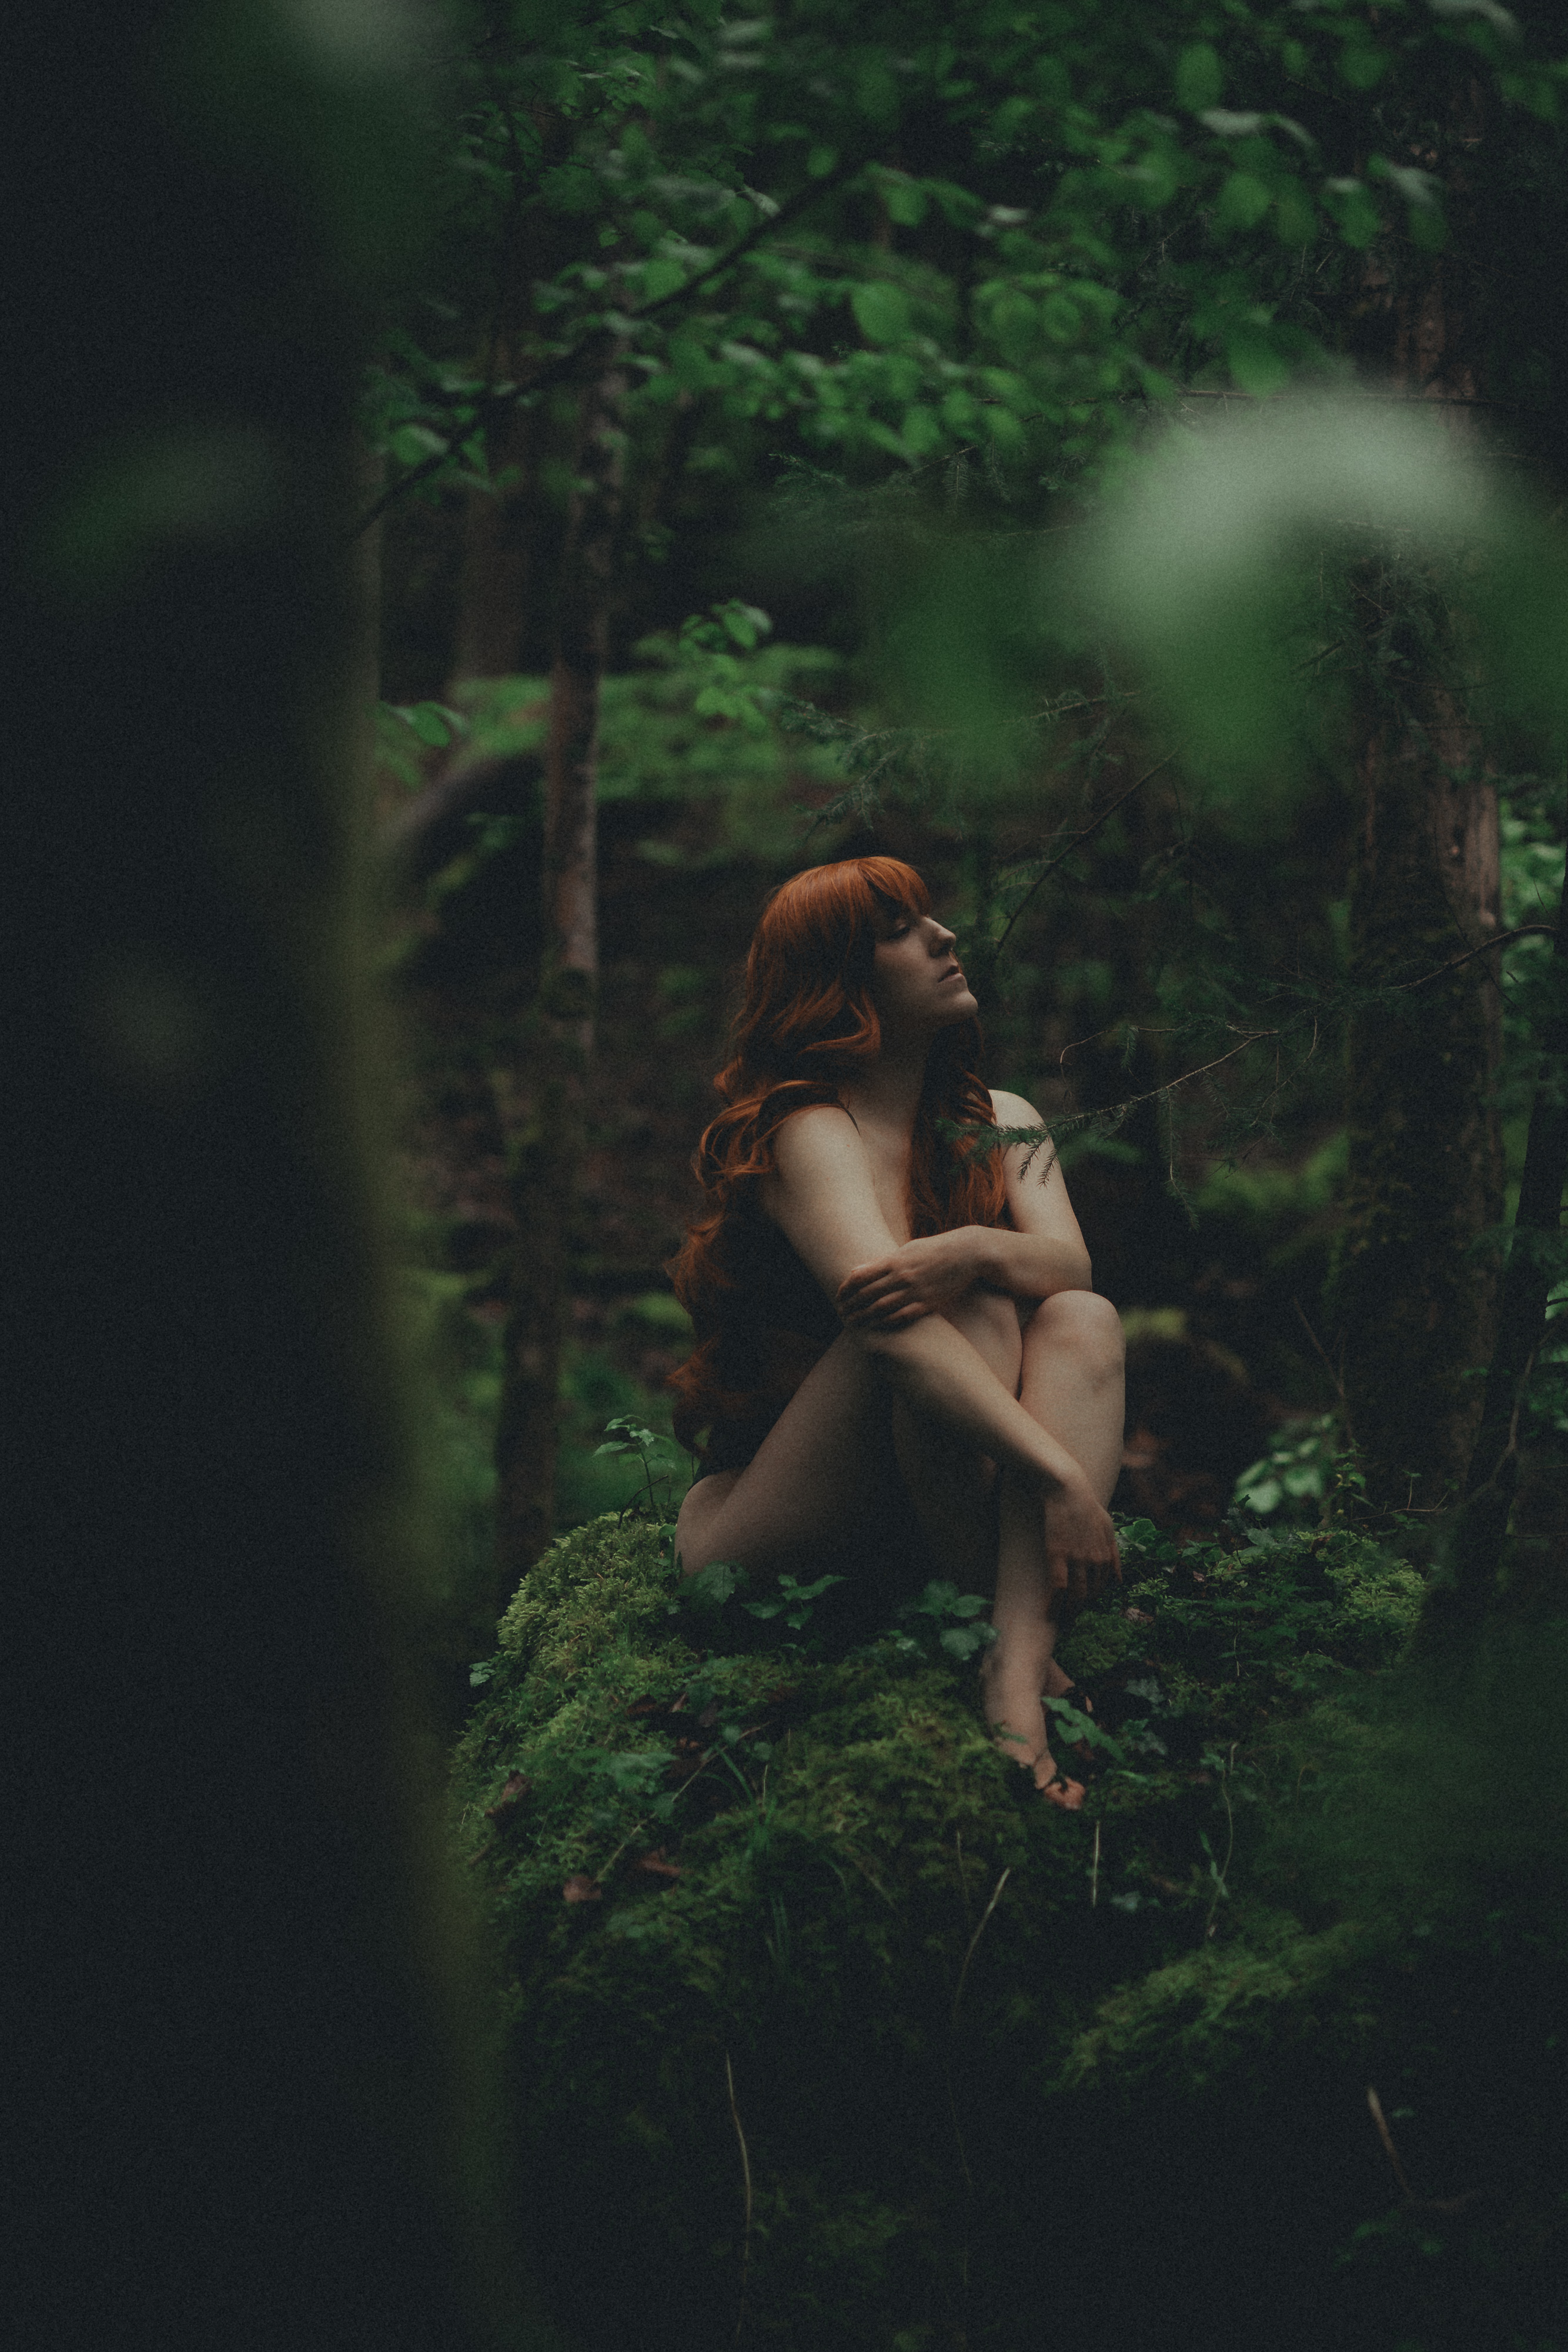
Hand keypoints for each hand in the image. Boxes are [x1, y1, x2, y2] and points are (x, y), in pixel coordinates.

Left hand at [836, 1229, 991, 1329]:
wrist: (967, 1253)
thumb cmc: (934, 1249)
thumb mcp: (906, 1249)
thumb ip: (882, 1262)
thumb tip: (857, 1271)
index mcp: (895, 1260)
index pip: (861, 1276)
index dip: (846, 1288)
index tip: (839, 1296)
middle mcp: (902, 1276)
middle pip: (867, 1294)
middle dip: (851, 1305)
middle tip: (840, 1313)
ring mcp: (915, 1291)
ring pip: (881, 1308)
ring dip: (864, 1317)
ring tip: (853, 1323)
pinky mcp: (928, 1303)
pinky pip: (902, 1317)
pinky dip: (887, 1323)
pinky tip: (877, 1327)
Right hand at [1041, 1480, 1120, 1610]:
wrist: (1066, 1489)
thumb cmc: (1085, 1505)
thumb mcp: (1108, 1528)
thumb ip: (1115, 1555)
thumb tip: (1119, 1581)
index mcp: (1107, 1556)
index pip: (1102, 1589)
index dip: (1090, 1601)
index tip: (1080, 1608)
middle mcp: (1095, 1561)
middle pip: (1089, 1596)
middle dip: (1079, 1611)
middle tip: (1068, 1620)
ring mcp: (1077, 1559)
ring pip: (1075, 1596)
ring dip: (1067, 1613)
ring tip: (1059, 1622)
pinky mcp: (1057, 1555)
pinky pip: (1058, 1587)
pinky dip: (1053, 1604)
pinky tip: (1047, 1614)